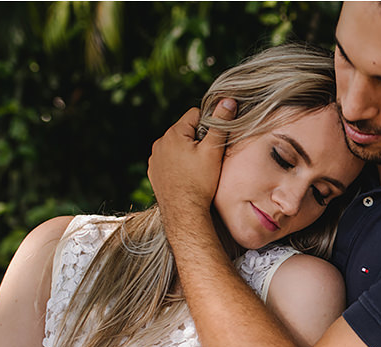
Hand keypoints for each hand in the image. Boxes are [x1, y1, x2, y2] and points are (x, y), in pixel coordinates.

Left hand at [147, 99, 236, 229]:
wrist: (184, 212)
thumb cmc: (201, 182)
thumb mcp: (214, 151)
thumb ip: (221, 124)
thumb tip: (228, 100)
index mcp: (174, 133)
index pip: (195, 115)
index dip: (208, 125)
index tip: (214, 141)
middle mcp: (160, 142)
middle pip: (184, 131)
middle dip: (196, 140)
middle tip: (207, 158)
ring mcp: (154, 158)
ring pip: (175, 146)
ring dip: (186, 152)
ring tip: (197, 170)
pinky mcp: (153, 172)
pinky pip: (167, 161)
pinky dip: (176, 165)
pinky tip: (186, 177)